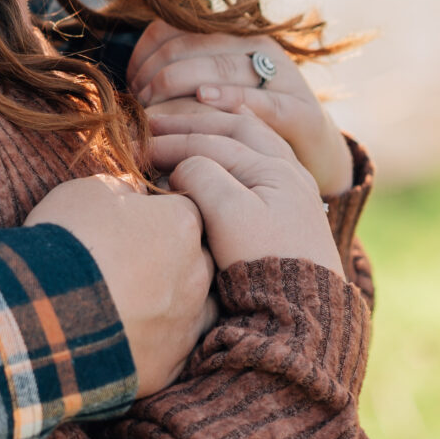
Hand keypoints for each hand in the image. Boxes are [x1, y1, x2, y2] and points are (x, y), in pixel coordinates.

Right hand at [26, 174, 215, 397]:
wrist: (48, 312)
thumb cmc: (69, 241)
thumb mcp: (86, 190)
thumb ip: (120, 188)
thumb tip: (131, 193)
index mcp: (182, 223)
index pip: (183, 209)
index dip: (156, 212)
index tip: (127, 219)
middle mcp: (198, 271)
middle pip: (193, 258)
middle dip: (168, 256)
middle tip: (125, 260)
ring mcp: (188, 320)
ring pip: (191, 305)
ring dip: (167, 300)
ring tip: (128, 300)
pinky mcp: (171, 362)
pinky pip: (170, 347)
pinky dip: (153, 339)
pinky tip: (124, 332)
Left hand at [127, 23, 352, 196]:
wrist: (311, 154)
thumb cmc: (246, 124)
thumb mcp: (213, 93)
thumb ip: (180, 76)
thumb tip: (128, 80)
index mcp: (233, 35)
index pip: (176, 28)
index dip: (145, 53)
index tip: (130, 82)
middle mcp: (259, 48)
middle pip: (193, 47)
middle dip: (157, 74)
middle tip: (138, 104)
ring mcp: (283, 77)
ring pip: (220, 68)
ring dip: (179, 90)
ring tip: (154, 114)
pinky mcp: (301, 111)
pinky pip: (260, 100)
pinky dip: (229, 99)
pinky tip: (204, 101)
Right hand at [143, 105, 343, 276]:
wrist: (301, 312)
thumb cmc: (262, 261)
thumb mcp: (227, 213)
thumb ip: (201, 175)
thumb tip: (183, 168)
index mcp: (276, 168)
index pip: (213, 143)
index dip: (172, 142)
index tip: (138, 148)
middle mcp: (290, 171)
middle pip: (235, 131)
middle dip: (192, 125)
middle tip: (154, 125)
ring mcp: (293, 191)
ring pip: (251, 142)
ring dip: (214, 131)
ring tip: (185, 127)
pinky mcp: (290, 212)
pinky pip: (259, 160)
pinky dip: (232, 148)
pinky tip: (220, 151)